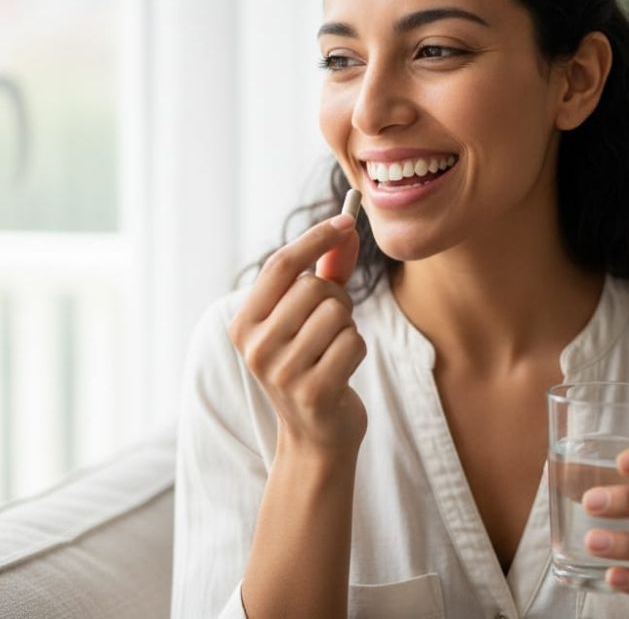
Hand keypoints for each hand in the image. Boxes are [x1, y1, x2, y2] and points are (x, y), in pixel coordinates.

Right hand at [227, 213, 366, 457]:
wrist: (315, 435)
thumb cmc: (313, 362)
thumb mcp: (309, 316)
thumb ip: (326, 270)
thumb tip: (347, 226)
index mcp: (244, 323)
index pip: (281, 264)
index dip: (316, 237)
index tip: (347, 219)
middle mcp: (255, 346)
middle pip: (315, 287)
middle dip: (337, 299)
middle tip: (331, 325)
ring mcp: (281, 372)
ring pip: (338, 313)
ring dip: (348, 327)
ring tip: (333, 349)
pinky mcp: (313, 392)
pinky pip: (353, 342)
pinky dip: (357, 350)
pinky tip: (342, 370)